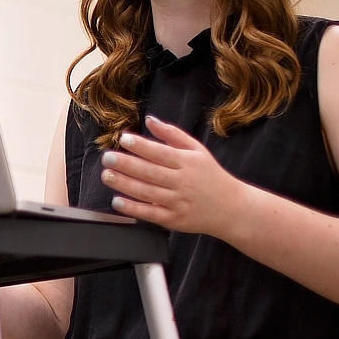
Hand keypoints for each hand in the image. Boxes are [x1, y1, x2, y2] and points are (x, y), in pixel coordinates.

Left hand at [99, 115, 250, 237]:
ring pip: (147, 192)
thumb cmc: (210, 176)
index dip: (141, 146)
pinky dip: (133, 208)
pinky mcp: (174, 219)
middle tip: (108, 157)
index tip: (124, 138)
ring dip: (124, 184)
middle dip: (127, 164)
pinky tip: (117, 201)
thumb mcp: (197, 150)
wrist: (232, 208)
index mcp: (187, 162)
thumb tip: (150, 120)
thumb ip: (172, 135)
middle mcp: (182, 182)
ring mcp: (177, 202)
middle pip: (150, 172)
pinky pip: (150, 214)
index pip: (161, 152)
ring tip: (106, 175)